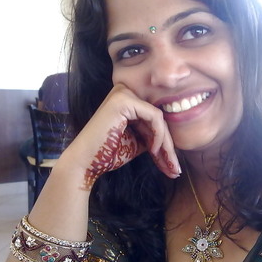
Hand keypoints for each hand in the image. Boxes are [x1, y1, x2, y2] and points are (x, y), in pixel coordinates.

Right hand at [65, 83, 180, 188]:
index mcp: (127, 101)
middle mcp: (125, 92)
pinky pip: (154, 116)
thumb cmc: (108, 153)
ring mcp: (124, 94)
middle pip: (158, 119)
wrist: (86, 162)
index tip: (172, 165)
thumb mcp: (137, 142)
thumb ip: (152, 135)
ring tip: (169, 165)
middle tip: (175, 169)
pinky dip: (159, 135)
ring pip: (159, 119)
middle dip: (169, 146)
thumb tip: (173, 139)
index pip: (154, 119)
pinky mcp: (124, 100)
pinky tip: (154, 150)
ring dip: (167, 144)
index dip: (165, 142)